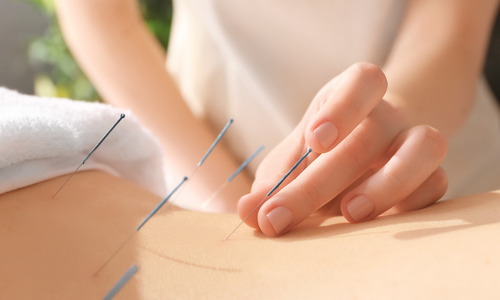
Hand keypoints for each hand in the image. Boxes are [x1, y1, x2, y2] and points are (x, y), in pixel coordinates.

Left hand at [238, 62, 447, 236]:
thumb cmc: (321, 152)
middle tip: (280, 216)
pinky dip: (411, 204)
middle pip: (371, 133)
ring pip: (424, 148)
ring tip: (350, 213)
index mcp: (351, 95)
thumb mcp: (292, 160)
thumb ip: (273, 184)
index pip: (364, 80)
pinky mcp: (431, 173)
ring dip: (387, 184)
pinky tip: (377, 224)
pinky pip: (436, 183)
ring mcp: (415, 140)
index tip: (314, 140)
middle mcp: (388, 113)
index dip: (343, 107)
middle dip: (321, 181)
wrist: (368, 147)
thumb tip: (247, 212)